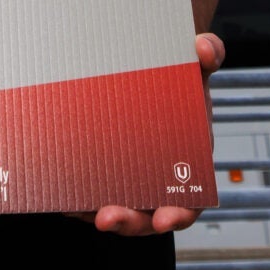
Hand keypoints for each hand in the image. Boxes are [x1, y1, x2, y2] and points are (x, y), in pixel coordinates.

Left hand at [91, 32, 225, 237]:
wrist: (146, 78)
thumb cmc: (174, 85)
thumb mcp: (194, 67)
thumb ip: (209, 54)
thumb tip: (205, 48)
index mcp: (186, 168)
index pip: (187, 202)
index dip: (178, 215)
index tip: (165, 217)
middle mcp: (155, 183)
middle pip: (144, 217)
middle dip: (127, 222)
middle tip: (107, 217)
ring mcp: (126, 184)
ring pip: (112, 211)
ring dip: (94, 214)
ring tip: (74, 205)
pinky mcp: (98, 179)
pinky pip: (86, 198)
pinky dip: (74, 200)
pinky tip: (60, 192)